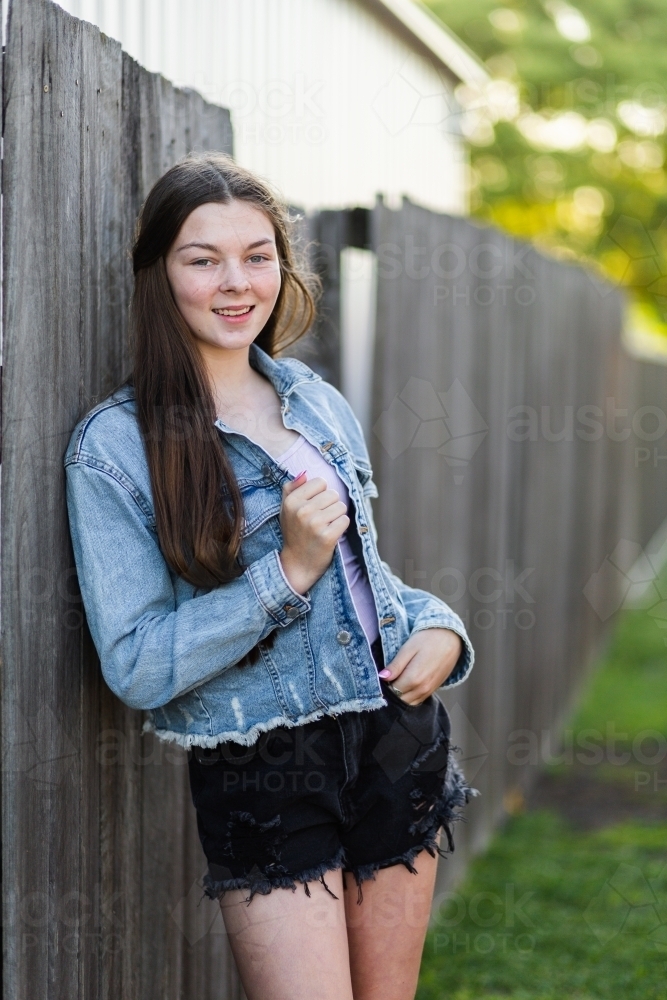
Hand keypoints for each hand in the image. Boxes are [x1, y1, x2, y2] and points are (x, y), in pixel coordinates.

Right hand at [279, 472, 349, 594]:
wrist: (298, 563)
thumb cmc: (295, 533)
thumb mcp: (286, 509)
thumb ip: (291, 488)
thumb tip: (305, 473)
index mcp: (292, 501)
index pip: (320, 482)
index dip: (321, 494)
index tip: (314, 507)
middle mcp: (302, 511)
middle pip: (333, 494)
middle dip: (331, 506)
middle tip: (321, 520)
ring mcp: (314, 524)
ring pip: (341, 506)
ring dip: (337, 517)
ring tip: (325, 527)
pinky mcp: (327, 537)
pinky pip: (345, 520)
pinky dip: (341, 527)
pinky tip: (331, 534)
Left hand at [378, 628, 462, 705]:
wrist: (450, 638)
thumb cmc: (427, 640)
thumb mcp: (408, 649)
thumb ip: (396, 665)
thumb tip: (382, 677)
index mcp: (414, 679)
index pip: (391, 691)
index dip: (383, 685)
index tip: (380, 677)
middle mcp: (422, 689)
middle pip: (399, 699)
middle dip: (390, 692)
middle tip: (387, 679)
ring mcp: (429, 691)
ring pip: (408, 703)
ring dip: (399, 696)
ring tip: (395, 680)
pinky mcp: (432, 690)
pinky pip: (417, 700)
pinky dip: (408, 697)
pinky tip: (405, 684)